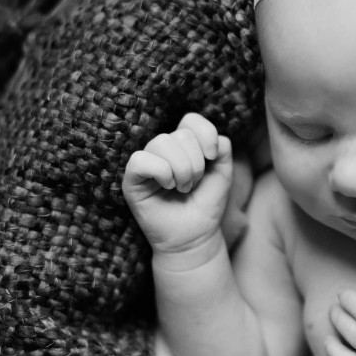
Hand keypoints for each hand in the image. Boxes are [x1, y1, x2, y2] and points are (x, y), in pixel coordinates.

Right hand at [122, 113, 232, 255]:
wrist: (194, 235)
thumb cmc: (206, 203)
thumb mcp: (223, 173)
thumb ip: (222, 148)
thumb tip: (212, 139)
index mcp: (185, 144)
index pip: (191, 120)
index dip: (206, 134)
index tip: (212, 157)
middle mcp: (164, 149)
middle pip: (181, 135)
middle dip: (196, 163)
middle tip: (194, 184)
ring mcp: (147, 162)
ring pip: (161, 143)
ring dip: (181, 169)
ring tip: (183, 188)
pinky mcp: (132, 179)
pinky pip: (140, 160)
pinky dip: (161, 172)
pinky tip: (167, 186)